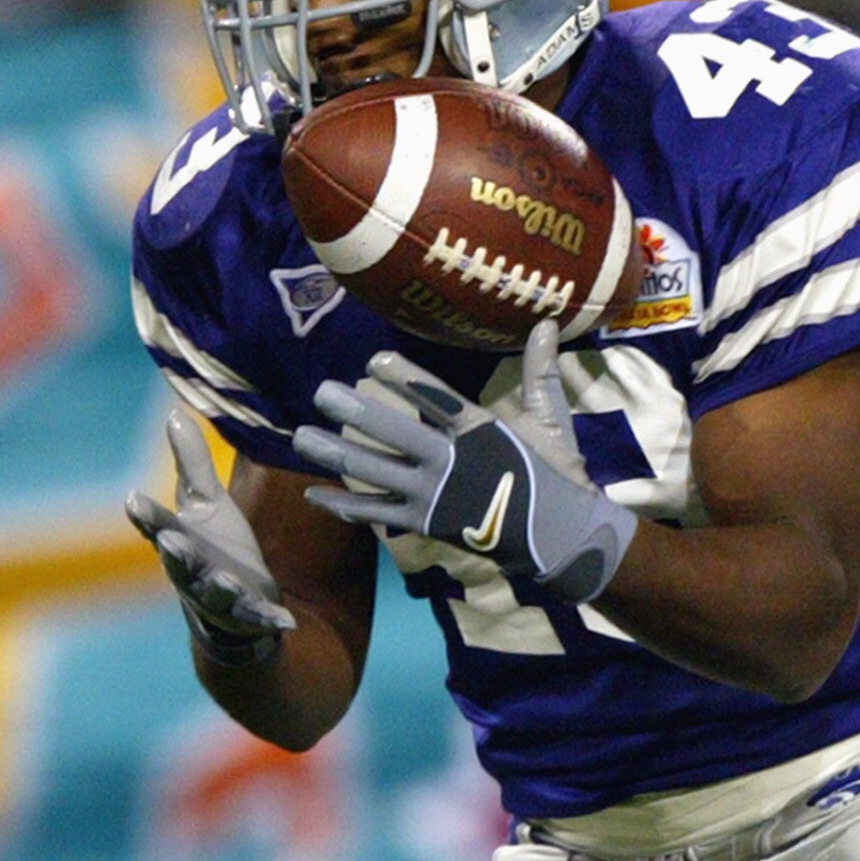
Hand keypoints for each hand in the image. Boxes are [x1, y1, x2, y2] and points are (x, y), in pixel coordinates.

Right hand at [127, 410, 296, 664]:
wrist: (235, 603)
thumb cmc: (214, 545)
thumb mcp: (206, 501)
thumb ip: (192, 462)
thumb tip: (174, 412)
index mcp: (179, 540)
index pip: (157, 525)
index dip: (145, 514)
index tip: (132, 498)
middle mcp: (192, 572)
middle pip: (180, 563)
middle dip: (176, 553)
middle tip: (170, 541)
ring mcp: (219, 598)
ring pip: (214, 594)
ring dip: (218, 588)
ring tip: (226, 579)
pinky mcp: (249, 616)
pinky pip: (258, 619)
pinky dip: (269, 621)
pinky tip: (286, 621)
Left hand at [291, 320, 637, 606]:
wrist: (558, 537)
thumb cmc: (554, 474)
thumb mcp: (550, 420)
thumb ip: (540, 371)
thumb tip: (545, 323)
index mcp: (482, 432)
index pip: (438, 400)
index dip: (406, 380)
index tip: (375, 361)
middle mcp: (452, 463)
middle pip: (397, 435)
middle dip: (357, 414)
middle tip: (322, 393)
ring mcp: (434, 496)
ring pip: (377, 474)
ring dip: (337, 455)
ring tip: (301, 437)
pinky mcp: (424, 523)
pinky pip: (377, 514)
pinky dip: (345, 505)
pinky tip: (314, 494)